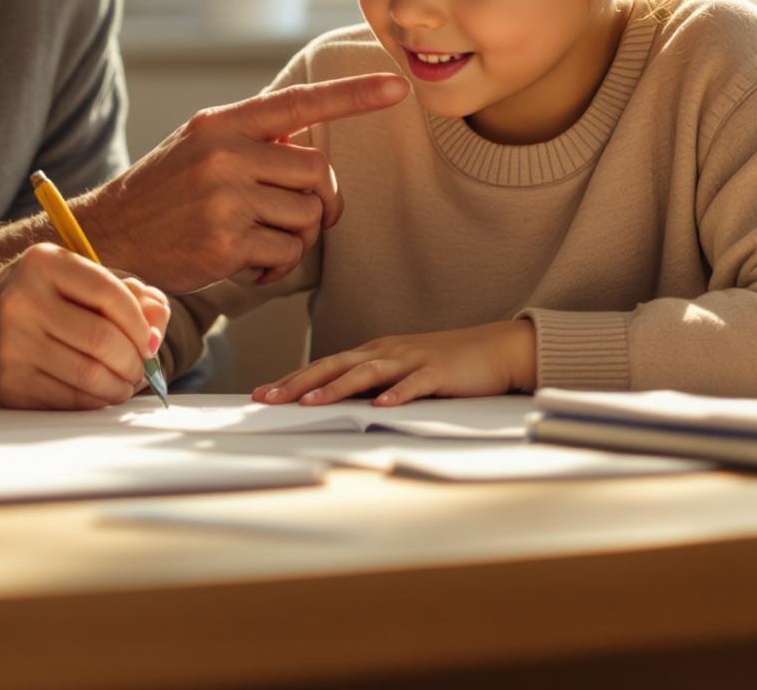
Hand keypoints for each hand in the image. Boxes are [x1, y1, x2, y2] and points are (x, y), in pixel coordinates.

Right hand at [0, 244, 169, 409]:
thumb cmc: (50, 299)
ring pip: (90, 376)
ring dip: (121, 386)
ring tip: (125, 381)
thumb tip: (157, 325)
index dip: (141, 324)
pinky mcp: (9, 385)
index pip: (110, 295)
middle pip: (102, 340)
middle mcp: (20, 301)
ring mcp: (9, 345)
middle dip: (135, 360)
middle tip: (141, 367)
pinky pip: (70, 402)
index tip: (150, 341)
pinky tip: (100, 393)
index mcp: (42, 263)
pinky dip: (97, 402)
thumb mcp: (86, 282)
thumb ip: (134, 296)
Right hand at [76, 74, 406, 292]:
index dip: (353, 95)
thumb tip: (309, 148)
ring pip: (309, 215)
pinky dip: (280, 264)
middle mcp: (225, 153)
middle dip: (323, 200)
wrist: (110, 236)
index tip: (397, 86)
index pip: (299, 102)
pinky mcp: (226, 240)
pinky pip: (288, 251)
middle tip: (305, 216)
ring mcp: (225, 197)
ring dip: (299, 236)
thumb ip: (252, 140)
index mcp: (223, 124)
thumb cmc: (164, 193)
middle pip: (318, 171)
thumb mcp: (201, 146)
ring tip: (264, 240)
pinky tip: (252, 262)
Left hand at [253, 321, 535, 406]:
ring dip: (337, 388)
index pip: (324, 365)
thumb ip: (371, 385)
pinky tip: (380, 407)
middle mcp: (386, 352)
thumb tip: (337, 406)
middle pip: (334, 365)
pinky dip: (396, 395)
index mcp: (374, 352)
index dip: (292, 379)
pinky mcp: (437, 372)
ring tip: (310, 403)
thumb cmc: (446, 364)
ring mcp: (411, 360)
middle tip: (267, 398)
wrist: (495, 349)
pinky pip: (413, 384)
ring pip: (367, 373)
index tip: (261, 394)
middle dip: (297, 382)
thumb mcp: (401, 372)